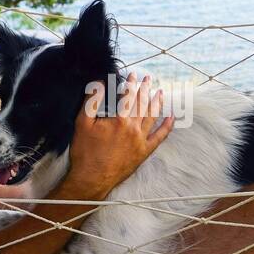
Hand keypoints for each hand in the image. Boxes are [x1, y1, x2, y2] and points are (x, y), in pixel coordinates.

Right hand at [67, 73, 174, 197]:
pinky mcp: (144, 152)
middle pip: (142, 104)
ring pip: (152, 117)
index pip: (128, 96)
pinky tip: (171, 118)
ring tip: (160, 92)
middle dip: (145, 89)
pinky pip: (160, 137)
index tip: (133, 74)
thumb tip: (99, 83)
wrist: (92, 179)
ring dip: (156, 103)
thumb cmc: (85, 152)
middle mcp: (133, 128)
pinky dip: (167, 127)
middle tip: (149, 78)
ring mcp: (141, 141)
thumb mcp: (82, 123)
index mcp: (119, 120)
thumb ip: (91, 101)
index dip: (131, 83)